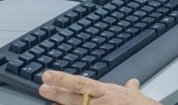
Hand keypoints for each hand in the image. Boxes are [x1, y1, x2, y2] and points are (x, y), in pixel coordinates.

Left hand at [38, 70, 160, 104]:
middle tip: (42, 87)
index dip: (63, 78)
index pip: (81, 82)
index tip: (48, 75)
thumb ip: (131, 88)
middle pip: (75, 95)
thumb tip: (132, 83)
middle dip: (57, 91)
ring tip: (49, 103)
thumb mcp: (136, 95)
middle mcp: (101, 102)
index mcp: (106, 92)